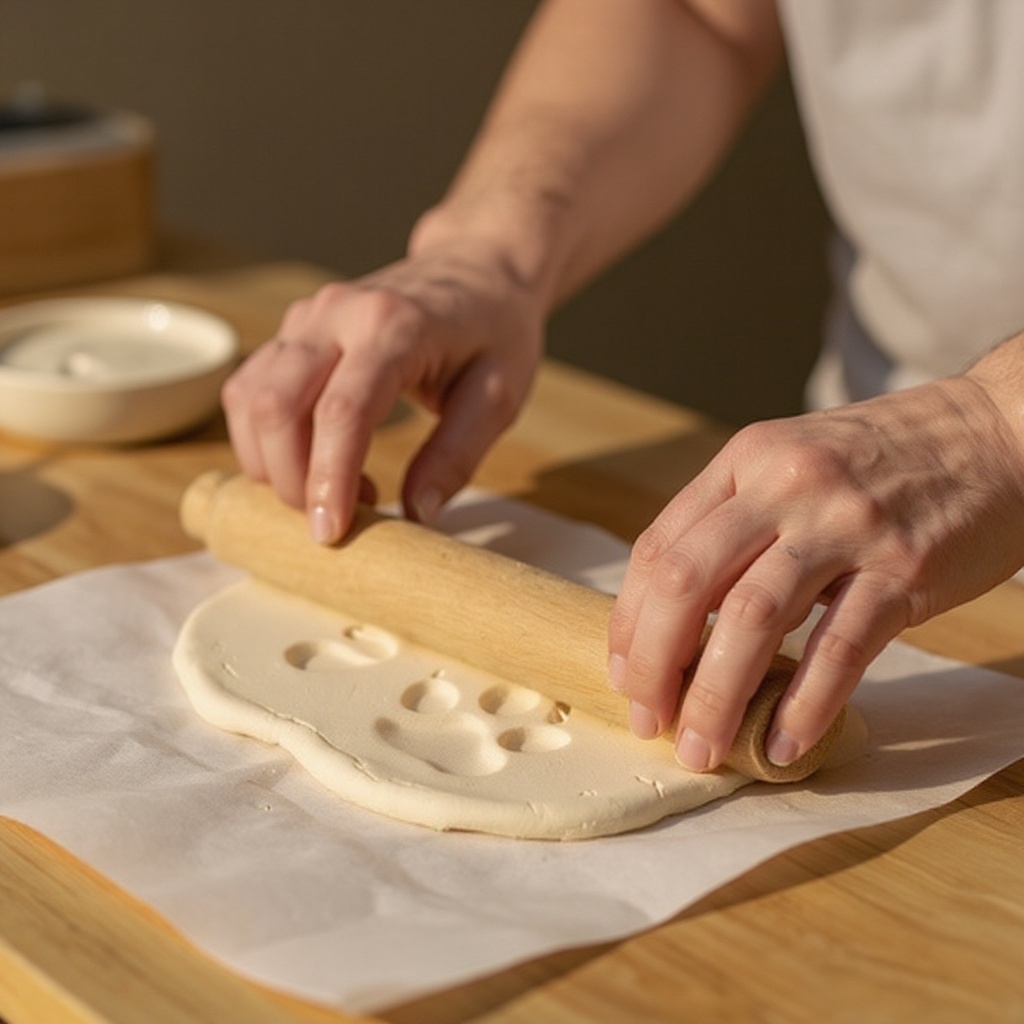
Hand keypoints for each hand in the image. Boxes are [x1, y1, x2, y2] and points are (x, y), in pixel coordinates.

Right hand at [222, 235, 543, 541]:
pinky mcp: (292, 331)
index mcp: (395, 326)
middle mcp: (337, 313)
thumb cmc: (495, 331)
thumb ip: (455, 456)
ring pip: (250, 399)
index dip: (328, 479)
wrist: (476, 268)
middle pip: (276, 406)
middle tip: (335, 521)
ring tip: (334, 489)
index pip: (342, 411)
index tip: (330, 533)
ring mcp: (306, 317)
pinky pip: (249, 389)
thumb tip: (416, 515)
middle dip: (290, 481)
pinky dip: (264, 439)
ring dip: (273, 463)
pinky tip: (312, 461)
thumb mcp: (499, 396)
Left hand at [608, 375, 1023, 771]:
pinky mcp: (905, 570)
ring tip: (701, 748)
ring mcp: (846, 527)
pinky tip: (781, 744)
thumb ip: (734, 520)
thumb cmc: (883, 458)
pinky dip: (803, 705)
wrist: (996, 430)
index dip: (630, 621)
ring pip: (752, 619)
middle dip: (655, 663)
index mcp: (746, 461)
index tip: (626, 674)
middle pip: (688, 583)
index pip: (660, 547)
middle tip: (648, 719)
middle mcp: (785, 486)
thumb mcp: (791, 463)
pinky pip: (839, 649)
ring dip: (715, 695)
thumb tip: (678, 613)